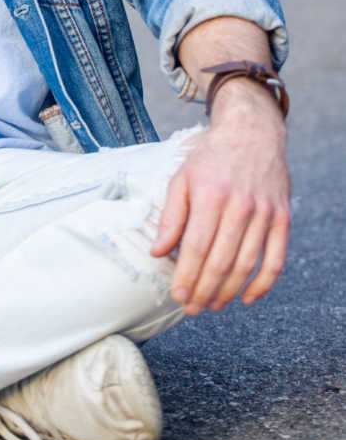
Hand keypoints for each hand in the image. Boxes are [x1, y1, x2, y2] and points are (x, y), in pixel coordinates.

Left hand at [151, 81, 289, 313]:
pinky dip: (263, 284)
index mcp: (210, 195)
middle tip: (192, 308)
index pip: (195, 247)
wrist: (252, 132)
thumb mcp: (182, 178)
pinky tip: (247, 298)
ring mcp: (264, 214)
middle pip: (220, 261)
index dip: (186, 276)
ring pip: (246, 265)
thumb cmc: (211, 156)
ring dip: (228, 291)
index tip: (177, 295)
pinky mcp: (282, 219)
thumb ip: (171, 216)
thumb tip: (158, 252)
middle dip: (204, 290)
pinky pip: (275, 260)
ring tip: (213, 305)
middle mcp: (239, 206)